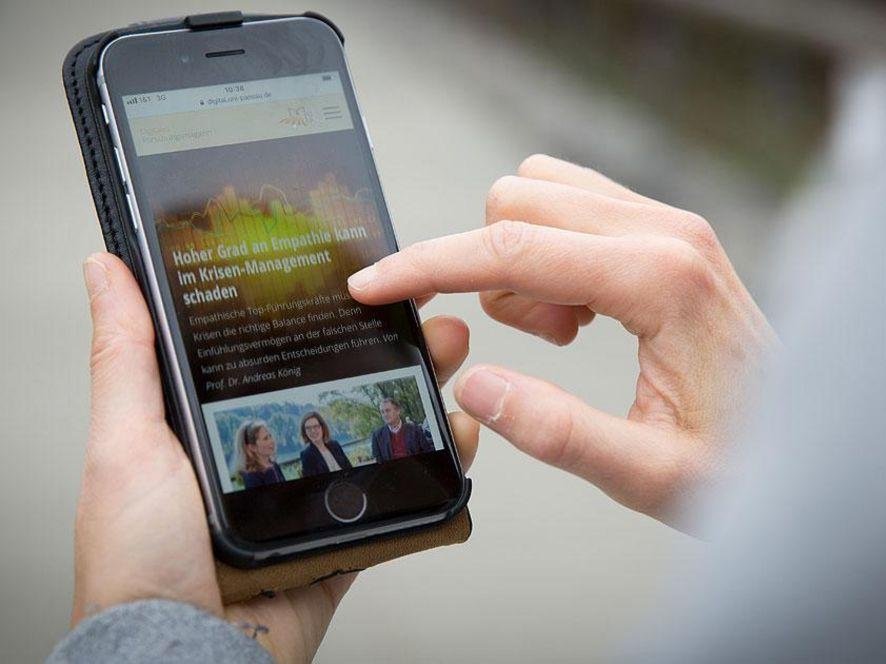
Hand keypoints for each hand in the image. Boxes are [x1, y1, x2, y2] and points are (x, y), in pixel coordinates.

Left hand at [74, 252, 478, 661]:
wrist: (191, 657)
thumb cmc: (140, 562)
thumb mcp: (127, 443)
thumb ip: (125, 357)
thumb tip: (105, 272)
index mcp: (217, 425)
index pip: (282, 351)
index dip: (327, 312)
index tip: (362, 278)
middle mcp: (268, 458)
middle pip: (344, 388)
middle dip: (393, 345)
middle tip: (425, 316)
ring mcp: (311, 500)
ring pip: (381, 437)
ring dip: (423, 396)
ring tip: (452, 364)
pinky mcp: (344, 540)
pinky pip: (401, 500)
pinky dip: (438, 469)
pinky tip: (459, 436)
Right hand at [348, 155, 775, 531]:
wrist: (811, 441)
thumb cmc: (742, 461)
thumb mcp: (648, 474)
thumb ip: (556, 432)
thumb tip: (472, 387)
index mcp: (661, 280)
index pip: (513, 249)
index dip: (429, 266)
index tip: (373, 285)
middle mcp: (666, 231)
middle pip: (518, 199)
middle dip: (488, 270)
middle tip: (540, 344)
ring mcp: (670, 223)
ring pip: (541, 191)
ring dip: (521, 257)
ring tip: (567, 332)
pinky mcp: (667, 231)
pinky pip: (573, 206)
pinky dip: (549, 249)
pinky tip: (583, 312)